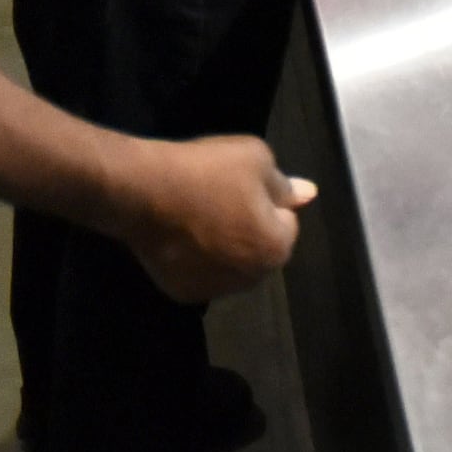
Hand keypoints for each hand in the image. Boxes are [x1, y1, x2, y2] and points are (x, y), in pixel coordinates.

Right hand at [119, 134, 312, 302]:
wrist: (143, 191)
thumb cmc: (205, 171)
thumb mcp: (254, 158)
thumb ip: (284, 184)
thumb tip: (309, 194)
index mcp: (275, 248)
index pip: (287, 224)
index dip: (268, 202)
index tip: (242, 186)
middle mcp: (251, 279)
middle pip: (260, 250)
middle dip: (249, 230)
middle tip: (221, 200)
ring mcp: (214, 290)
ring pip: (231, 266)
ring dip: (225, 248)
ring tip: (198, 216)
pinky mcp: (182, 292)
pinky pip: (200, 274)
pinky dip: (196, 260)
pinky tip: (180, 236)